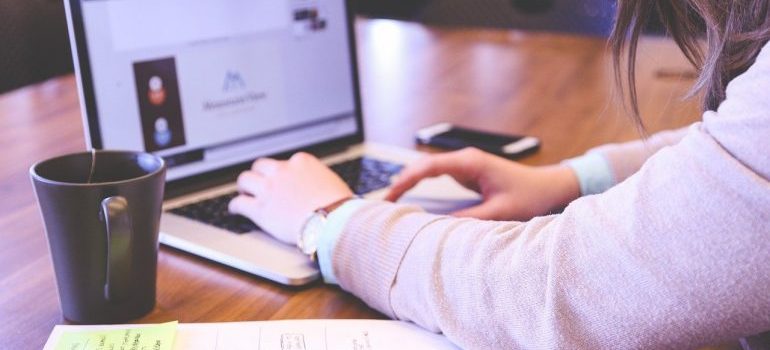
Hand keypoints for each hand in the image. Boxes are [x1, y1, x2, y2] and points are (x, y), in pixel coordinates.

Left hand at [228, 152, 353, 244]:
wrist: (333, 222)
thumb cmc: (339, 206)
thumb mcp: (332, 182)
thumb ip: (318, 179)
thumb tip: (319, 186)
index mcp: (301, 162)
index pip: (284, 162)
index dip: (281, 172)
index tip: (281, 179)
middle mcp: (282, 171)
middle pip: (260, 166)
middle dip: (259, 174)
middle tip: (258, 183)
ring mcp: (269, 189)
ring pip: (245, 180)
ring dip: (244, 186)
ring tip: (244, 193)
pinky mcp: (260, 209)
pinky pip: (239, 203)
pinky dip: (235, 206)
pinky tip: (236, 210)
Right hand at [386, 148, 579, 220]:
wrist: (550, 187)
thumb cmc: (530, 196)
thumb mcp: (499, 212)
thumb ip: (469, 219)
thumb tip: (438, 227)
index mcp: (470, 163)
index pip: (428, 167)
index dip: (406, 180)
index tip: (390, 196)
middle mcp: (465, 160)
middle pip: (423, 166)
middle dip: (401, 182)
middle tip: (383, 203)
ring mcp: (466, 165)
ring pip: (428, 170)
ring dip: (409, 183)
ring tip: (391, 202)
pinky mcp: (468, 173)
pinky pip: (437, 176)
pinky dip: (421, 186)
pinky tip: (411, 198)